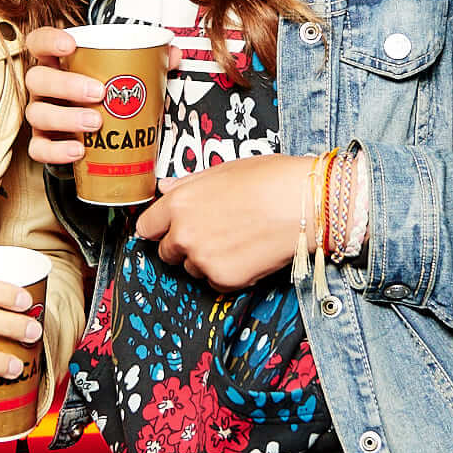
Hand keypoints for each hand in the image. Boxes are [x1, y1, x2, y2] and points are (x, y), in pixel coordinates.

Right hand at [24, 26, 181, 168]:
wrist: (95, 133)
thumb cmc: (102, 94)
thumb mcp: (121, 75)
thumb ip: (147, 62)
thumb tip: (173, 55)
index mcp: (58, 63)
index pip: (39, 42)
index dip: (50, 40)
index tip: (70, 45)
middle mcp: (44, 88)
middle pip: (39, 79)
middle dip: (67, 85)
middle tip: (99, 92)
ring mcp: (41, 115)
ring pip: (38, 113)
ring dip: (66, 118)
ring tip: (95, 123)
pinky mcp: (44, 143)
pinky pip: (39, 149)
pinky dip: (57, 151)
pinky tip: (78, 150)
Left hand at [135, 158, 315, 288]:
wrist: (306, 204)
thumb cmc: (269, 180)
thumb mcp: (223, 171)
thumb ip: (188, 185)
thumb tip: (165, 188)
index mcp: (179, 203)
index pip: (146, 227)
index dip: (160, 228)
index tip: (169, 229)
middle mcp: (184, 233)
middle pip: (166, 252)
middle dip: (184, 246)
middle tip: (213, 233)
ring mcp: (202, 259)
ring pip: (192, 268)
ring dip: (207, 259)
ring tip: (237, 239)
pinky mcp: (224, 279)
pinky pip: (216, 281)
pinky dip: (228, 273)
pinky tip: (248, 253)